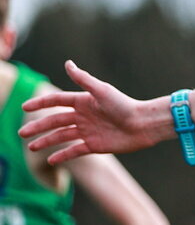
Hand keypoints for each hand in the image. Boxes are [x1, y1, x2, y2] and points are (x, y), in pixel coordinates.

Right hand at [18, 60, 154, 163]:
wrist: (143, 125)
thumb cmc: (124, 105)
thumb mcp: (102, 91)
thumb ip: (83, 79)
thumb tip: (67, 63)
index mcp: (84, 102)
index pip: (57, 101)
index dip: (41, 103)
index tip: (24, 106)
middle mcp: (84, 116)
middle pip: (55, 120)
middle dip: (38, 126)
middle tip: (22, 132)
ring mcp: (88, 131)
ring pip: (61, 136)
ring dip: (46, 141)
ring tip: (31, 147)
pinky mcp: (94, 145)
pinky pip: (74, 151)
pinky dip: (62, 155)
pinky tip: (50, 160)